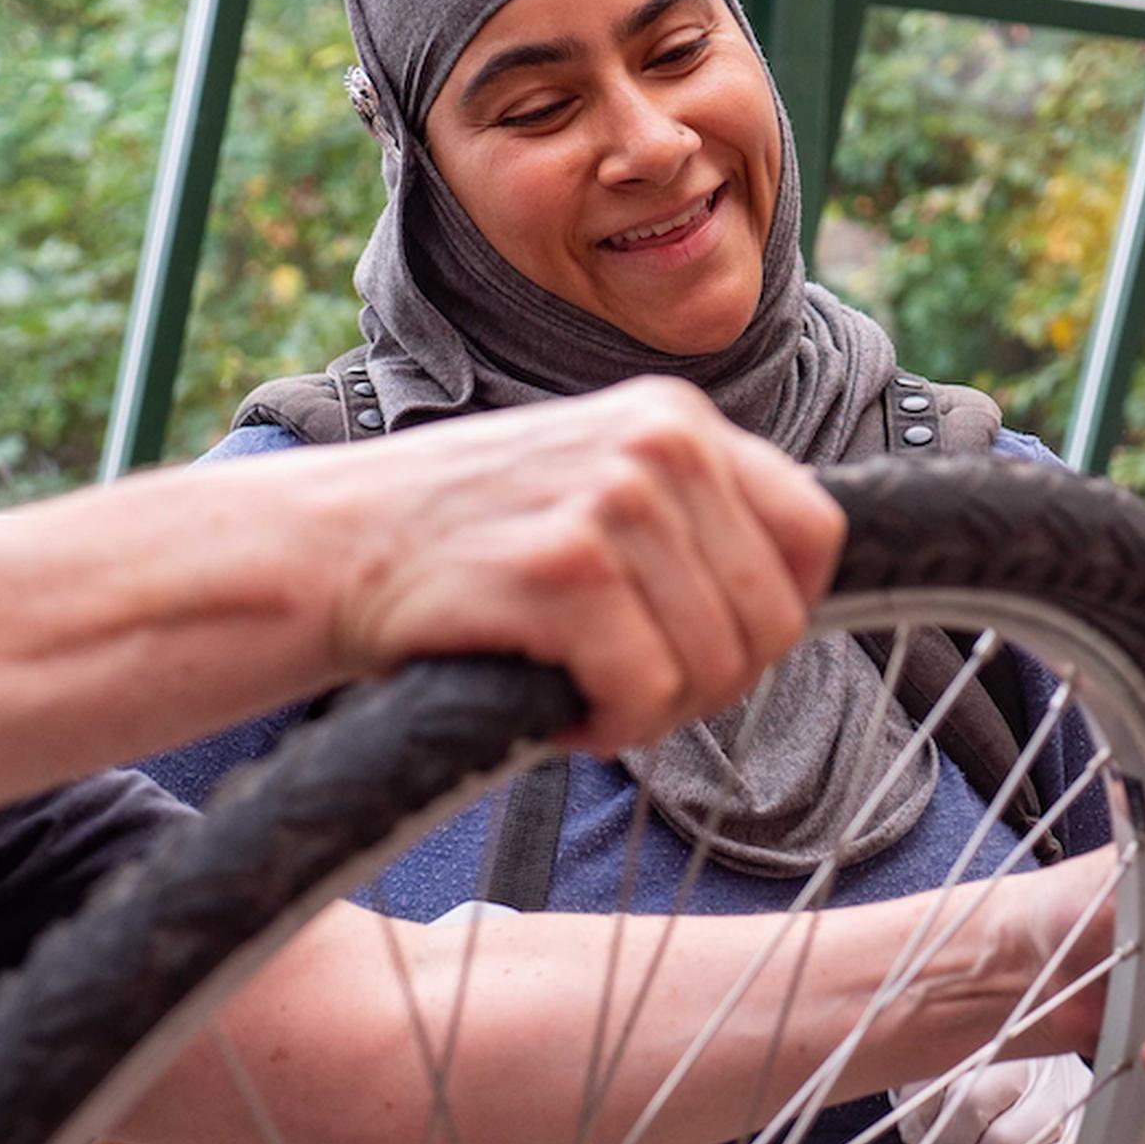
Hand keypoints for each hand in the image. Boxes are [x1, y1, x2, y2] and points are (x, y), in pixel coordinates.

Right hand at [328, 378, 844, 751]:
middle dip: (708, 683)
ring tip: (576, 689)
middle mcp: (660, 442)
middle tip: (625, 688)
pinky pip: (646, 693)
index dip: (773, 616)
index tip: (705, 649)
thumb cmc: (461, 540)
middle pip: (772, 618)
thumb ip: (688, 514)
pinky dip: (606, 727)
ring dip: (647, 710)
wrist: (329, 551)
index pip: (815, 534)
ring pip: (715, 666)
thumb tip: (788, 603)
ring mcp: (613, 500)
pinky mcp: (564, 569)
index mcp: (678, 416)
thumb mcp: (592, 482)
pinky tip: (554, 707)